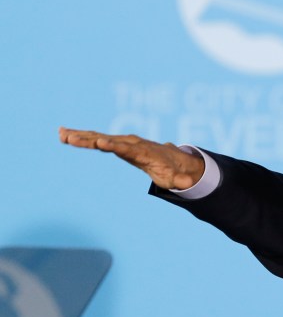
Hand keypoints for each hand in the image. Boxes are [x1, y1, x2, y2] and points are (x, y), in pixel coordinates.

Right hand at [59, 127, 204, 189]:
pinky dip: (81, 137)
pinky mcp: (115, 143)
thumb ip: (181, 179)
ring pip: (99, 137)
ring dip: (80, 136)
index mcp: (143, 152)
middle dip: (90, 139)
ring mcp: (122, 142)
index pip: (128, 149)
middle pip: (109, 140)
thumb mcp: (177, 177)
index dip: (115, 145)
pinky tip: (63, 134)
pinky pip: (96, 139)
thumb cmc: (173, 170)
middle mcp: (131, 143)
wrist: (172, 158)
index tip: (101, 143)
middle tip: (71, 138)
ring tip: (61, 134)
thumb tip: (186, 182)